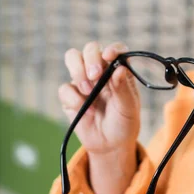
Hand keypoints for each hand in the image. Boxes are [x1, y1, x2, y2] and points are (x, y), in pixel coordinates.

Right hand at [58, 41, 140, 156]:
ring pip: (72, 58)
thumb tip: (119, 68)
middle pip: (90, 49)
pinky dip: (74, 99)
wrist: (110, 145)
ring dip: (78, 71)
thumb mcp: (129, 108)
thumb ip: (123, 89)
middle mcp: (100, 71)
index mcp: (118, 70)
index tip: (109, 56)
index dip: (111, 49)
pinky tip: (86, 111)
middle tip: (95, 76)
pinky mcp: (70, 95)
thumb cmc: (124, 123)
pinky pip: (64, 88)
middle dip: (90, 58)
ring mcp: (83, 81)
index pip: (114, 50)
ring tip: (88, 91)